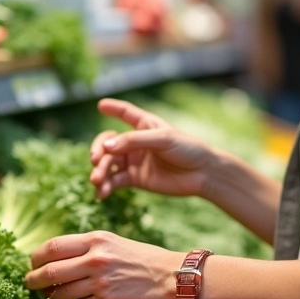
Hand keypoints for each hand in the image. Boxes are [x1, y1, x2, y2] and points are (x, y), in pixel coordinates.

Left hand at [24, 231, 185, 298]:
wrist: (174, 279)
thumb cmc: (144, 260)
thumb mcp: (114, 243)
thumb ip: (88, 248)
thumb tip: (58, 258)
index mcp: (95, 240)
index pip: (52, 247)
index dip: (36, 258)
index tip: (33, 265)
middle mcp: (95, 259)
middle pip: (49, 271)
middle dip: (33, 280)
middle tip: (29, 284)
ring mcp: (100, 282)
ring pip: (60, 292)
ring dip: (49, 297)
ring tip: (48, 298)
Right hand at [90, 98, 222, 198]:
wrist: (203, 175)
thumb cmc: (188, 149)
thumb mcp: (162, 139)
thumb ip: (133, 141)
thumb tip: (106, 146)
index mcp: (145, 125)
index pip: (126, 113)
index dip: (113, 108)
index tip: (100, 104)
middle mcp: (136, 143)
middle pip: (108, 143)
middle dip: (98, 151)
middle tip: (95, 160)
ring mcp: (134, 162)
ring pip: (108, 164)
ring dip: (100, 172)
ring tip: (97, 181)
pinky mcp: (136, 180)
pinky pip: (115, 182)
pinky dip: (106, 187)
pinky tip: (101, 194)